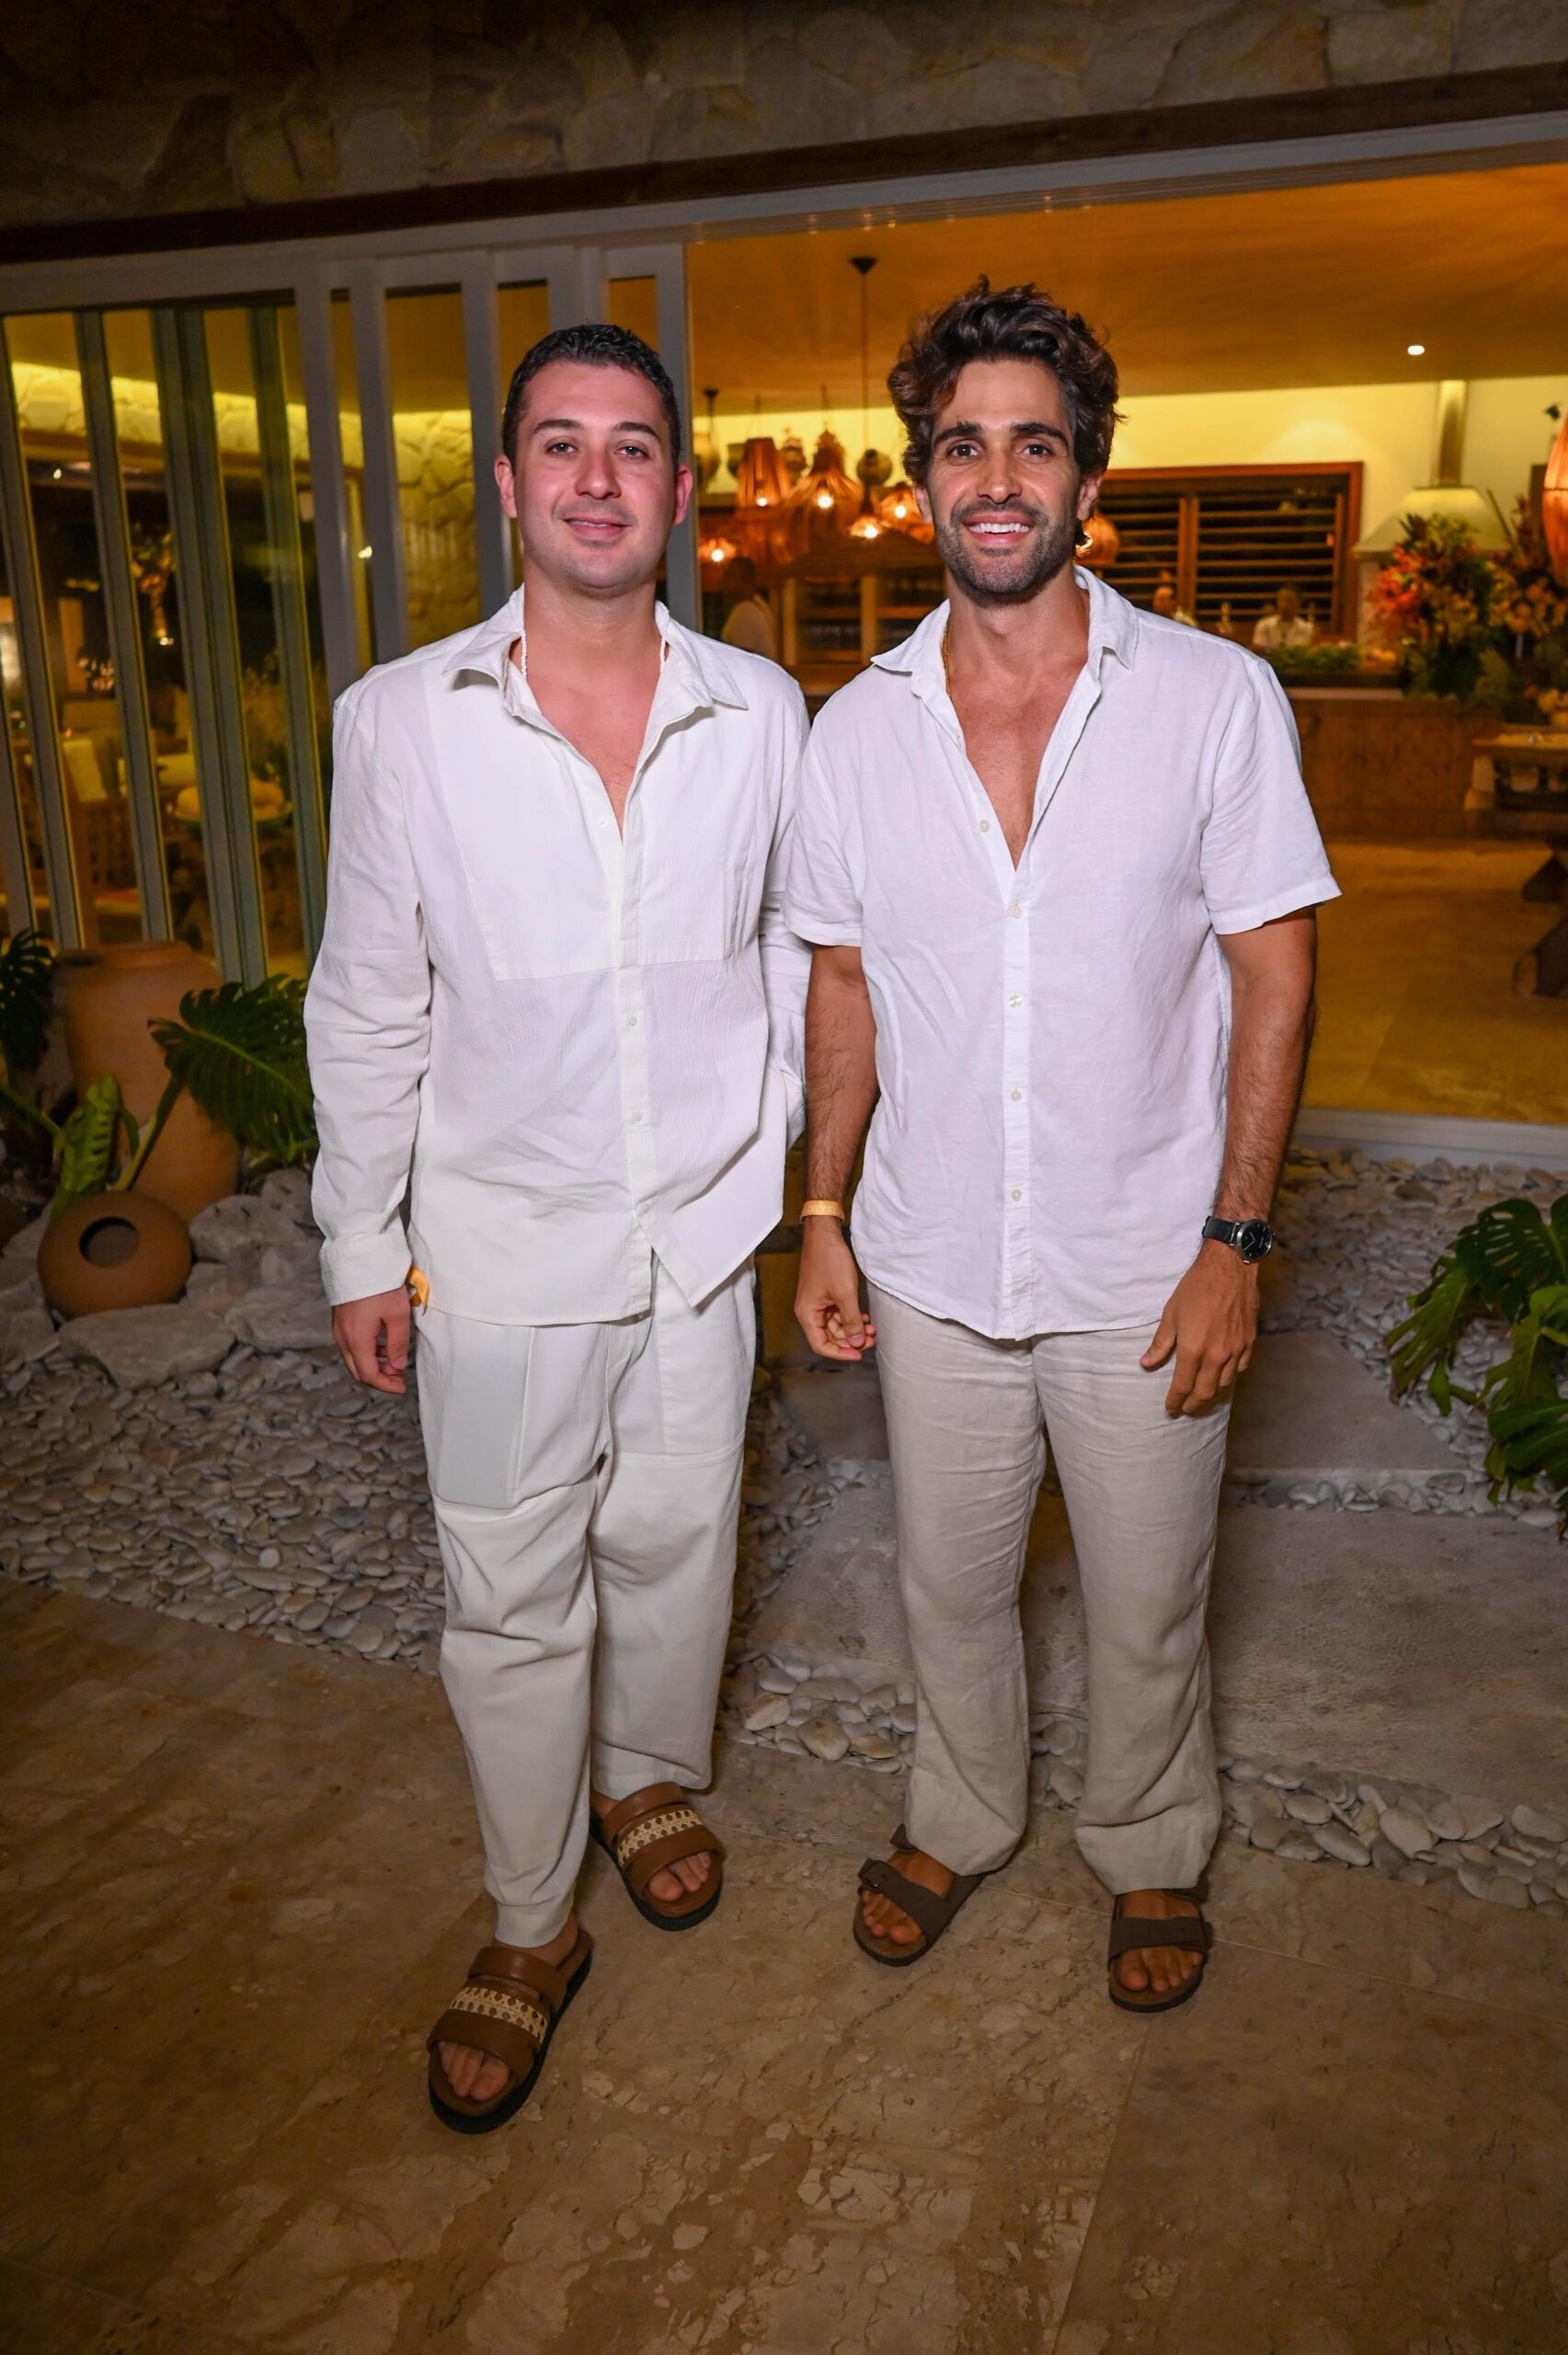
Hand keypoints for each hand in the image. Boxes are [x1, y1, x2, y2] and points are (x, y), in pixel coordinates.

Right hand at [332, 1287, 411, 1394]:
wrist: (358, 1258)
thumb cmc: (379, 1284)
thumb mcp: (397, 1315)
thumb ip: (397, 1344)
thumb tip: (397, 1366)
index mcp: (356, 1340)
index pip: (368, 1375)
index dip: (386, 1385)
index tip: (402, 1387)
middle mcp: (343, 1338)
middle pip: (358, 1371)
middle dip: (379, 1378)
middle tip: (399, 1377)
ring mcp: (339, 1329)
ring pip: (354, 1359)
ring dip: (373, 1365)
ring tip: (394, 1361)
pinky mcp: (340, 1321)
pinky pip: (351, 1346)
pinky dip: (367, 1352)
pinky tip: (383, 1346)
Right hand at [795, 1220, 876, 1360]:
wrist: (825, 1235)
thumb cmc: (829, 1260)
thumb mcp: (845, 1294)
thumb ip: (851, 1320)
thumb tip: (857, 1342)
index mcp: (807, 1313)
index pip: (821, 1344)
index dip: (840, 1353)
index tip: (859, 1354)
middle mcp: (809, 1311)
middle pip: (829, 1337)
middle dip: (850, 1340)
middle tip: (871, 1339)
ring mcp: (818, 1303)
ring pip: (836, 1326)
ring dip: (853, 1328)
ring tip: (871, 1328)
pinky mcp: (825, 1295)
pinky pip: (838, 1314)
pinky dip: (851, 1317)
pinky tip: (864, 1317)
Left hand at [1141, 1242, 1257, 1414]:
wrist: (1229, 1268)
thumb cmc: (1195, 1288)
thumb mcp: (1171, 1314)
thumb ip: (1161, 1343)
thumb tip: (1145, 1363)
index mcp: (1194, 1349)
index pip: (1183, 1386)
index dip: (1176, 1400)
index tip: (1170, 1408)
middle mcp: (1217, 1355)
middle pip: (1206, 1392)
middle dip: (1194, 1404)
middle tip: (1185, 1407)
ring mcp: (1236, 1350)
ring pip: (1224, 1383)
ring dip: (1211, 1393)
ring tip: (1201, 1395)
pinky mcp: (1249, 1342)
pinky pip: (1240, 1368)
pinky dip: (1230, 1376)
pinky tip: (1222, 1375)